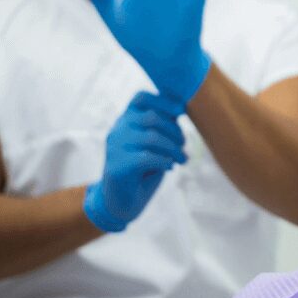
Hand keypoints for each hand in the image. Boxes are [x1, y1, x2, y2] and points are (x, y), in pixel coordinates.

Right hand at [83, 91, 186, 231]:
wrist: (124, 199)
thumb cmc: (144, 167)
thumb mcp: (155, 142)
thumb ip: (164, 125)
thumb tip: (181, 108)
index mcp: (126, 119)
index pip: (141, 98)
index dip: (163, 100)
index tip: (180, 111)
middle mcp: (117, 129)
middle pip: (151, 118)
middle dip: (174, 131)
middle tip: (183, 146)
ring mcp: (115, 147)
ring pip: (152, 138)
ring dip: (174, 149)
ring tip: (182, 159)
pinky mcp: (117, 166)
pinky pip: (147, 157)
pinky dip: (165, 161)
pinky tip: (169, 167)